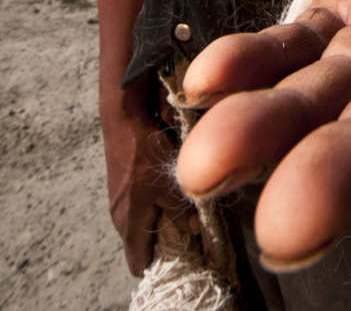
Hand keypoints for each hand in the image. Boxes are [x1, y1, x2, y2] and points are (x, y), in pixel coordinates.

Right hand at [102, 97, 198, 275]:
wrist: (124, 121)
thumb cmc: (146, 154)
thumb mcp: (169, 184)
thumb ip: (181, 212)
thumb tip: (195, 229)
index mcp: (130, 224)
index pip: (138, 263)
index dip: (158, 264)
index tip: (179, 255)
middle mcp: (120, 218)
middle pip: (140, 245)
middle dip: (161, 242)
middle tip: (185, 232)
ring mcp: (119, 202)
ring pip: (140, 225)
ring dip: (157, 221)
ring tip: (179, 210)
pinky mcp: (122, 187)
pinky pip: (138, 209)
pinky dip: (152, 207)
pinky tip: (167, 191)